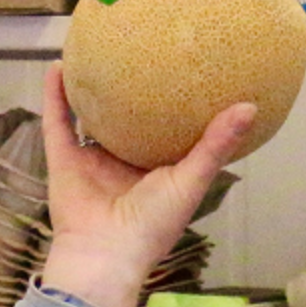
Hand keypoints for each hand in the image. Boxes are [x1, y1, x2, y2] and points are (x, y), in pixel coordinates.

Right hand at [37, 63, 256, 306]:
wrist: (105, 254)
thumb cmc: (153, 226)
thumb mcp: (191, 181)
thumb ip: (215, 146)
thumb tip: (250, 106)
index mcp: (155, 174)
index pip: (167, 135)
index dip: (175, 109)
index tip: (187, 75)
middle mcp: (123, 167)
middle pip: (127, 125)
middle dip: (132, 95)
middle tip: (142, 53)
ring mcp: (92, 165)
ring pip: (89, 121)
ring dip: (90, 92)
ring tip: (96, 52)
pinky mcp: (64, 163)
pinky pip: (57, 124)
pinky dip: (55, 97)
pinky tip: (59, 64)